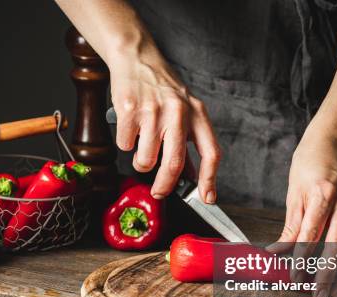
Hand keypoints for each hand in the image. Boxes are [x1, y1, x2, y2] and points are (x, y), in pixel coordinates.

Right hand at [109, 55, 220, 202]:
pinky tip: (130, 128)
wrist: (136, 58)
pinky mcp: (129, 110)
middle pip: (174, 163)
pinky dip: (125, 143)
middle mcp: (178, 113)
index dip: (210, 179)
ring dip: (141, 162)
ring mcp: (153, 112)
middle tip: (159, 192)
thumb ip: (188, 143)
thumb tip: (191, 177)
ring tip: (142, 146)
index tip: (207, 198)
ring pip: (146, 159)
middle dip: (165, 185)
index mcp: (197, 114)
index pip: (211, 153)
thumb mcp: (184, 111)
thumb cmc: (162, 88)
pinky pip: (125, 145)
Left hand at [271, 120, 336, 296]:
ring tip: (332, 293)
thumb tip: (277, 252)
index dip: (301, 260)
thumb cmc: (309, 164)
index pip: (311, 235)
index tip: (293, 277)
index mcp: (323, 195)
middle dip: (327, 274)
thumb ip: (290, 225)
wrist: (333, 143)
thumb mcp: (293, 192)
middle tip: (316, 294)